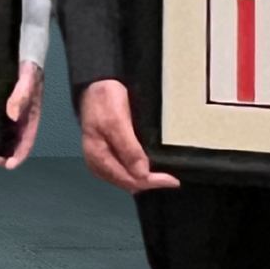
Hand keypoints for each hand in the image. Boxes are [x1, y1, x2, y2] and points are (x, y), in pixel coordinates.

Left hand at [0, 62, 44, 168]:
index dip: (19, 154)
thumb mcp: (28, 77)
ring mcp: (7, 114)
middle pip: (11, 144)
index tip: (8, 165)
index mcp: (31, 115)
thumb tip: (12, 116)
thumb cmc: (28, 64)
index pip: (27, 140)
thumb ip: (23, 94)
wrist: (21, 48)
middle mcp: (19, 118)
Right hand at [79, 77, 178, 191]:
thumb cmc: (104, 101)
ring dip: (145, 178)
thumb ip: (128, 148)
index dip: (151, 182)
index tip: (172, 180)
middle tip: (172, 179)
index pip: (128, 180)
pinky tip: (150, 169)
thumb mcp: (117, 122)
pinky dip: (140, 172)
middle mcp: (99, 164)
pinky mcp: (109, 154)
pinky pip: (126, 170)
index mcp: (98, 158)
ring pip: (128, 179)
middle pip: (128, 183)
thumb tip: (142, 174)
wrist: (97, 85)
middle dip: (149, 182)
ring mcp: (103, 160)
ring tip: (165, 176)